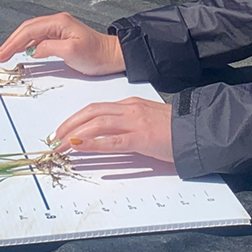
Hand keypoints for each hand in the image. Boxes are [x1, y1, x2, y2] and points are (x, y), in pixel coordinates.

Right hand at [0, 12, 125, 75]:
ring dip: (17, 43)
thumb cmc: (96, 54)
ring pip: (31, 34)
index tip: (2, 54)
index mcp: (59, 22)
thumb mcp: (72, 52)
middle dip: (11, 42)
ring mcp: (58, 29)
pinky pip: (38, 39)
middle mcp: (57, 22)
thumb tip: (33, 50)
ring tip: (5, 55)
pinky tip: (21, 53)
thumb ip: (49, 48)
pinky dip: (27, 46)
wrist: (112, 56)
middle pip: (27, 29)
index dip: (13, 42)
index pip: (29, 30)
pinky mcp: (60, 37)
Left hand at [53, 97, 173, 162]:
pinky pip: (112, 140)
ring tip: (61, 146)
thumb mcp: (148, 120)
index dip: (75, 118)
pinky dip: (93, 143)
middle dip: (69, 125)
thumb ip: (128, 124)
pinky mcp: (141, 138)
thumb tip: (107, 135)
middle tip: (54, 138)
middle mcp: (129, 109)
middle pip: (91, 112)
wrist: (197, 130)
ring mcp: (135, 122)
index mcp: (130, 104)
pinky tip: (80, 146)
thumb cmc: (175, 129)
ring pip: (97, 124)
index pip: (96, 108)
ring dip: (74, 135)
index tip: (62, 130)